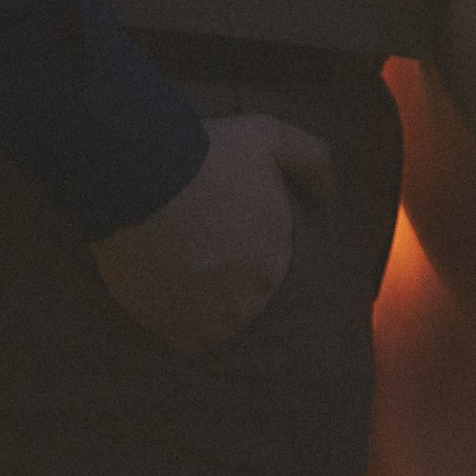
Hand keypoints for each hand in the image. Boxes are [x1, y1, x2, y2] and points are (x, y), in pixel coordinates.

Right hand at [90, 110, 333, 357]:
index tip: (217, 227)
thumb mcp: (272, 139)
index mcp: (275, 261)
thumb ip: (311, 161)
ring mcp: (213, 319)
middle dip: (221, 276)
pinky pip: (183, 336)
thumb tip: (331, 195)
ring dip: (199, 302)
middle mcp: (250, 299)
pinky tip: (162, 289)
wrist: (145, 175)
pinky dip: (174, 319)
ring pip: (213, 320)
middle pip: (239, 296)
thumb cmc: (209, 154)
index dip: (239, 246)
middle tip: (192, 246)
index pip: (264, 267)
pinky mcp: (175, 331)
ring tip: (174, 268)